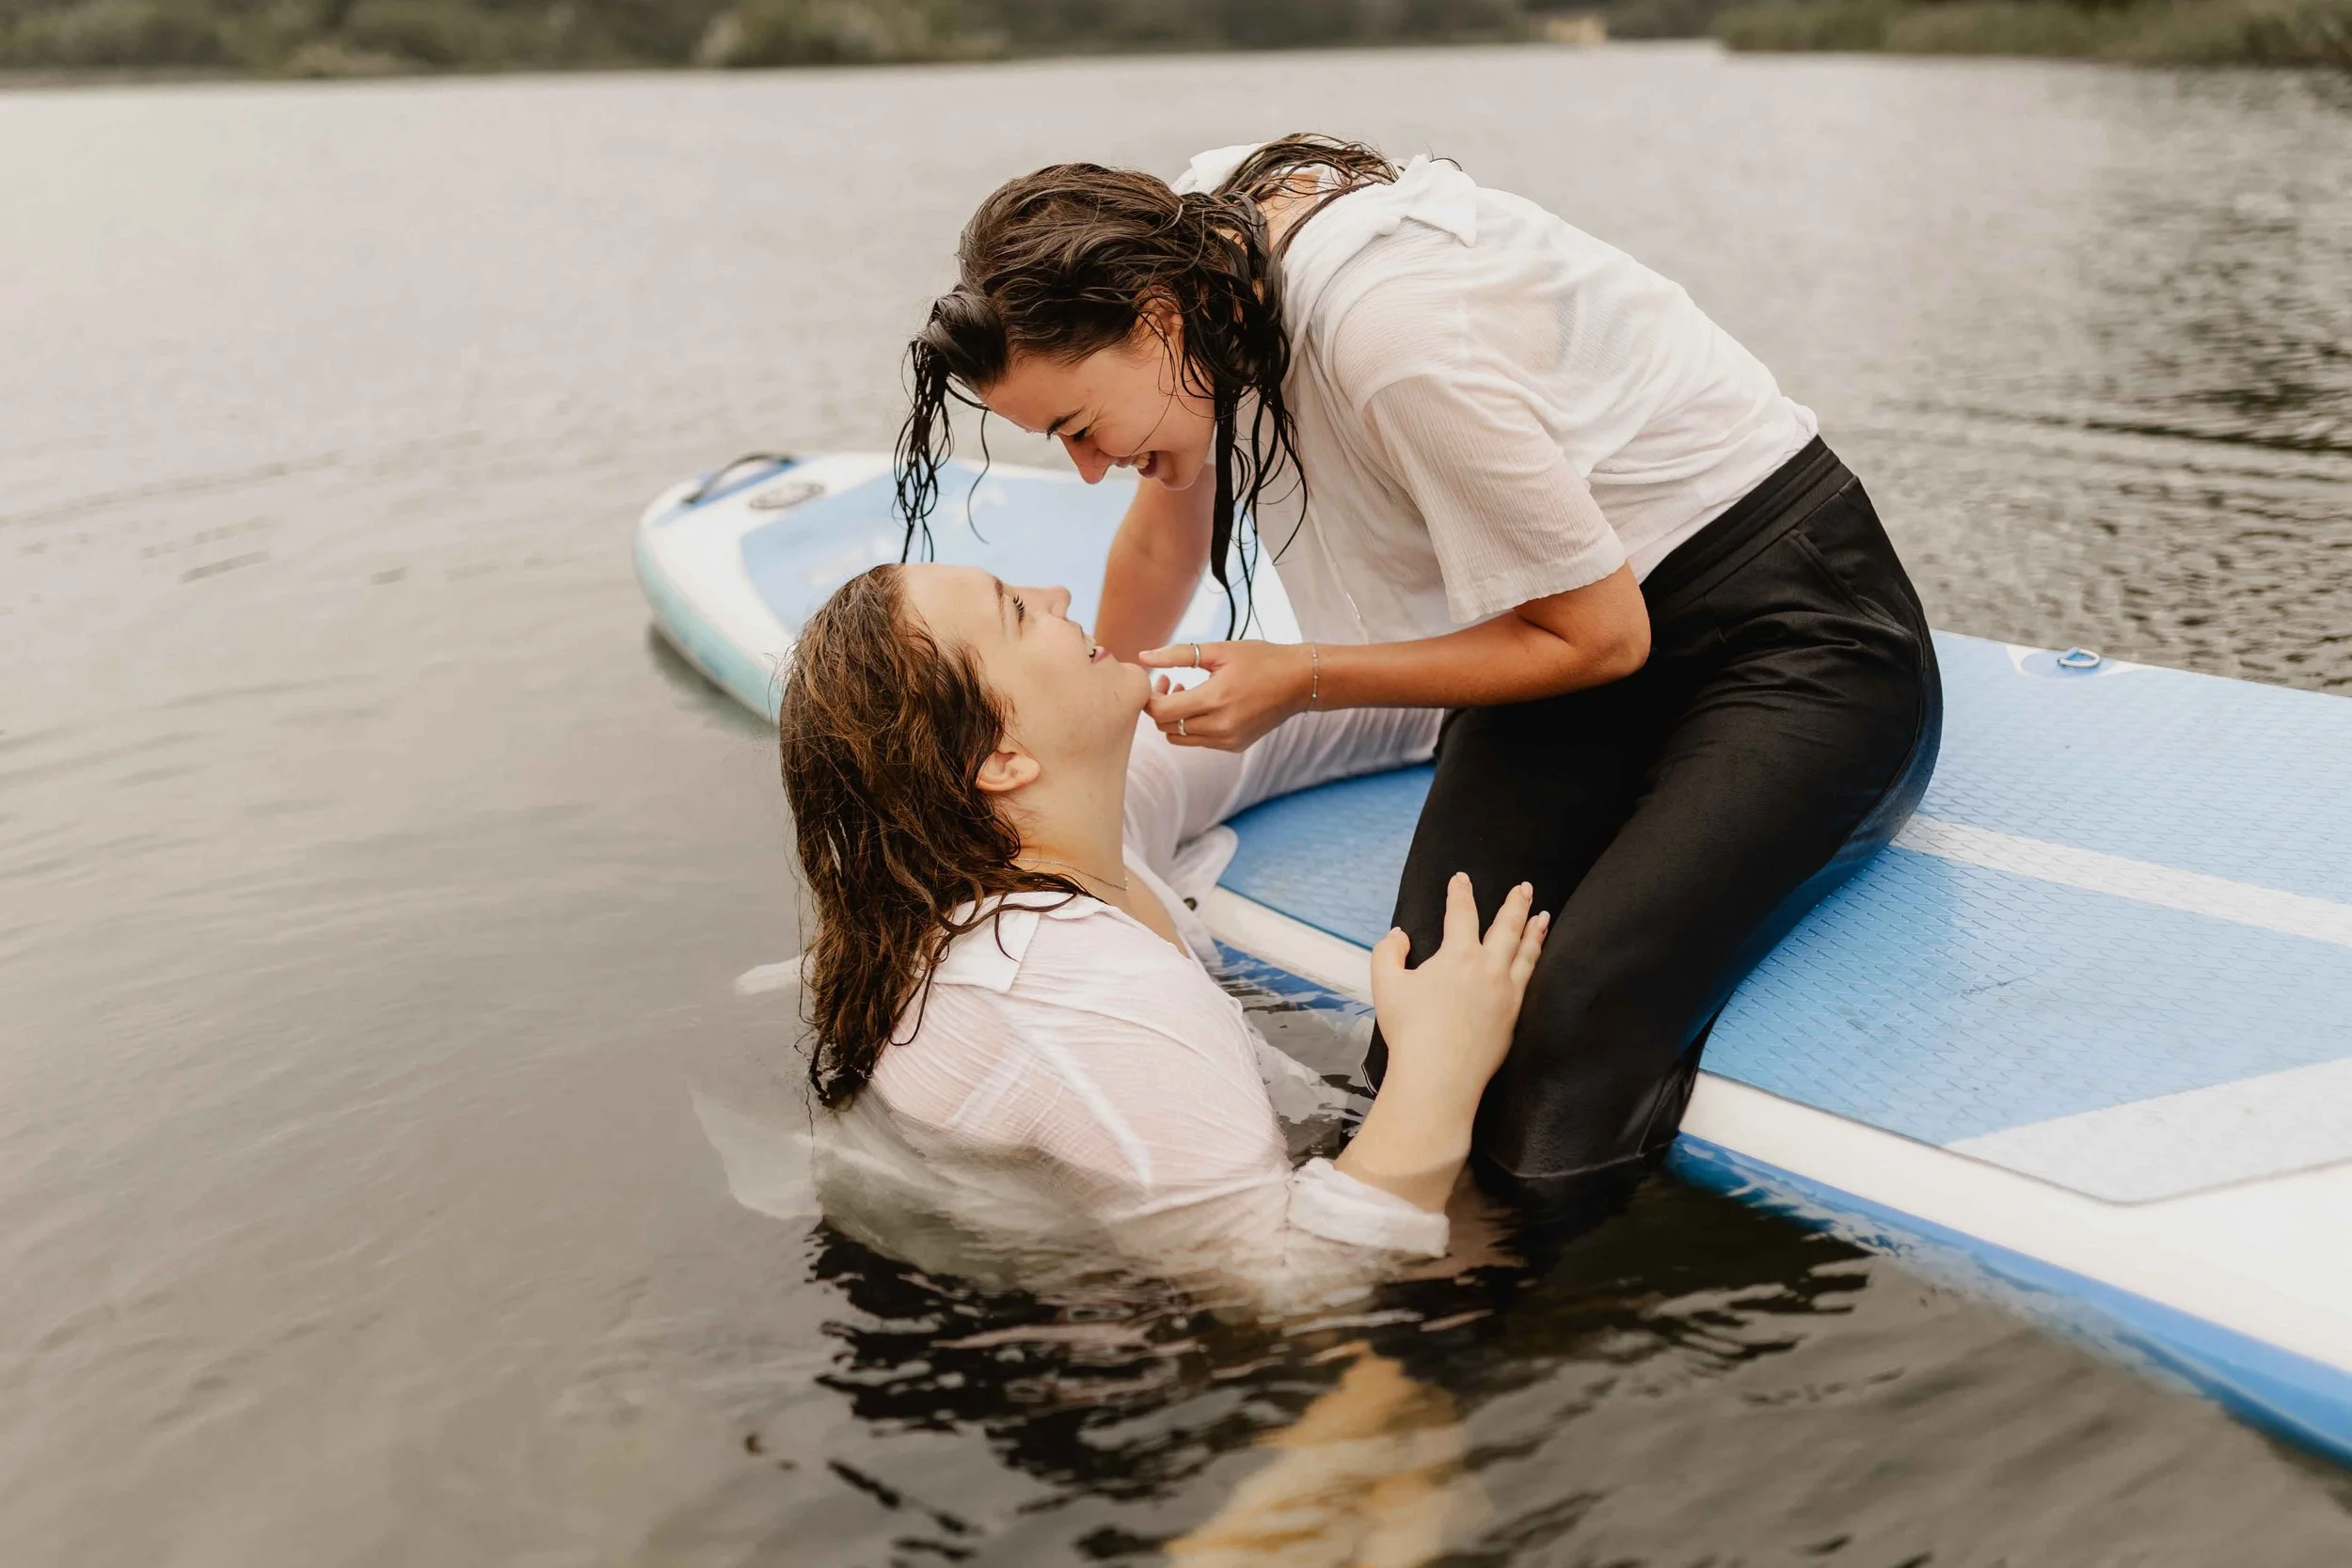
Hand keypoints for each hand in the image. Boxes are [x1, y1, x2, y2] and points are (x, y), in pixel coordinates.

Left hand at [1138, 640, 1313, 750]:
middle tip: (1172, 683)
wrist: (1298, 682)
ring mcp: (1228, 740)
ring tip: (1189, 694)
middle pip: (1166, 726)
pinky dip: (1194, 726)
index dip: (1151, 696)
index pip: (1161, 711)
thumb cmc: (1260, 660)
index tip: (1162, 679)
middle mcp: (1220, 726)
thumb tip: (1143, 656)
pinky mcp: (1234, 746)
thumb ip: (1178, 654)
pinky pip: (1199, 741)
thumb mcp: (1219, 650)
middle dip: (1161, 706)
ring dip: (1176, 718)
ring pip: (1179, 738)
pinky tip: (1207, 705)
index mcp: (1215, 699)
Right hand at [1369, 875, 1547, 1104]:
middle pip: (1507, 927)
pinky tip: (1534, 960)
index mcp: (1458, 955)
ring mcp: (1507, 993)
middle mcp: (1490, 968)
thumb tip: (1400, 935)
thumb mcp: (1385, 985)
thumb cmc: (1409, 1029)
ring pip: (1526, 952)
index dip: (1460, 893)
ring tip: (1543, 917)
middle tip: (1526, 888)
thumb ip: (1388, 953)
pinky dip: (1534, 962)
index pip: (1461, 913)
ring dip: (1534, 931)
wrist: (1439, 1076)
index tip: (1462, 879)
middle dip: (1516, 904)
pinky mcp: (1514, 1017)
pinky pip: (1529, 980)